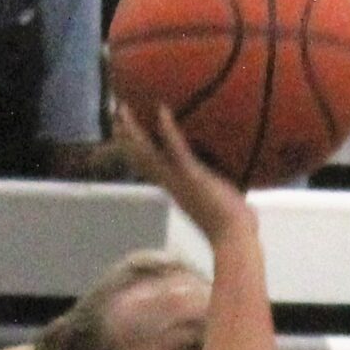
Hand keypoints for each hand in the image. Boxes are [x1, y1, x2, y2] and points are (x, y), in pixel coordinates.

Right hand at [111, 100, 253, 247]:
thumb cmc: (234, 228)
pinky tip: (162, 110)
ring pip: (149, 153)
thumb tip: (233, 194)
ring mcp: (180, 181)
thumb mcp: (223, 206)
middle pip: (141, 158)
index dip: (138, 151)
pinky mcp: (192, 176)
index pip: (152, 168)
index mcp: (178, 192)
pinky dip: (169, 130)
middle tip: (114, 116)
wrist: (235, 239)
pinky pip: (177, 149)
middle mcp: (172, 186)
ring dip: (134, 131)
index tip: (127, 136)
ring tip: (122, 109)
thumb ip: (221, 196)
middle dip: (127, 137)